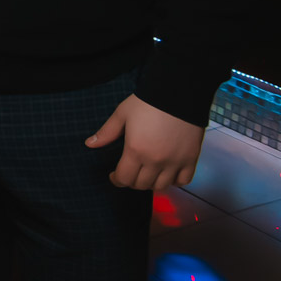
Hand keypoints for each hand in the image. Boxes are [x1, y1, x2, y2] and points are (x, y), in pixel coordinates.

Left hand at [86, 93, 205, 190]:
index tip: (115, 176)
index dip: (117, 179)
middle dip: (132, 181)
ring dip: (152, 183)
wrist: (177, 93)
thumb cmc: (148, 103)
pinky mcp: (191, 159)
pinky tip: (167, 173)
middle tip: (130, 172)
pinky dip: (174, 181)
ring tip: (147, 173)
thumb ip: (106, 132)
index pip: (124, 178)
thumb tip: (89, 144)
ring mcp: (175, 162)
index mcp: (136, 150)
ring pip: (161, 186)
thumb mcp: (122, 114)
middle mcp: (155, 160)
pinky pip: (183, 181)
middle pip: (141, 184)